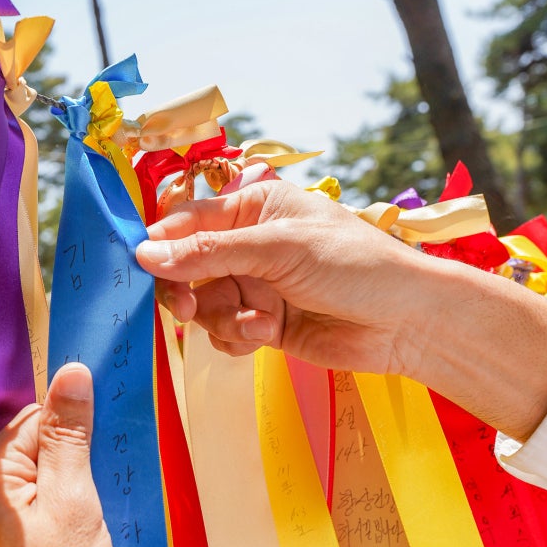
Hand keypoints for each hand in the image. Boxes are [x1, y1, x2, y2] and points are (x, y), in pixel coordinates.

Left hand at [0, 364, 115, 546]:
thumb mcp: (74, 506)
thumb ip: (69, 437)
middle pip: (25, 450)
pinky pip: (13, 513)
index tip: (97, 453)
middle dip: (64, 468)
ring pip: (22, 484)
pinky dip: (41, 521)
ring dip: (55, 496)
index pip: (32, 419)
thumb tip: (71, 374)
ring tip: (73, 536)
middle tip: (86, 506)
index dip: (72, 433)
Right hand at [136, 179, 546, 439]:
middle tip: (188, 309)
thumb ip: (209, 253)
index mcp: (253, 208)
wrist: (406, 322)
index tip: (140, 270)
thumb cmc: (353, 265)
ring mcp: (256, 286)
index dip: (161, 245)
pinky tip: (267, 336)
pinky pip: (225, 333)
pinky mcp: (264, 324)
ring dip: (225, 319)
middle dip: (187, 291)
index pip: (187, 221)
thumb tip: (144, 254)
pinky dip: (239, 338)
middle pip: (186, 268)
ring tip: (261, 322)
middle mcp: (248, 246)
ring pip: (204, 306)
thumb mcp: (277, 249)